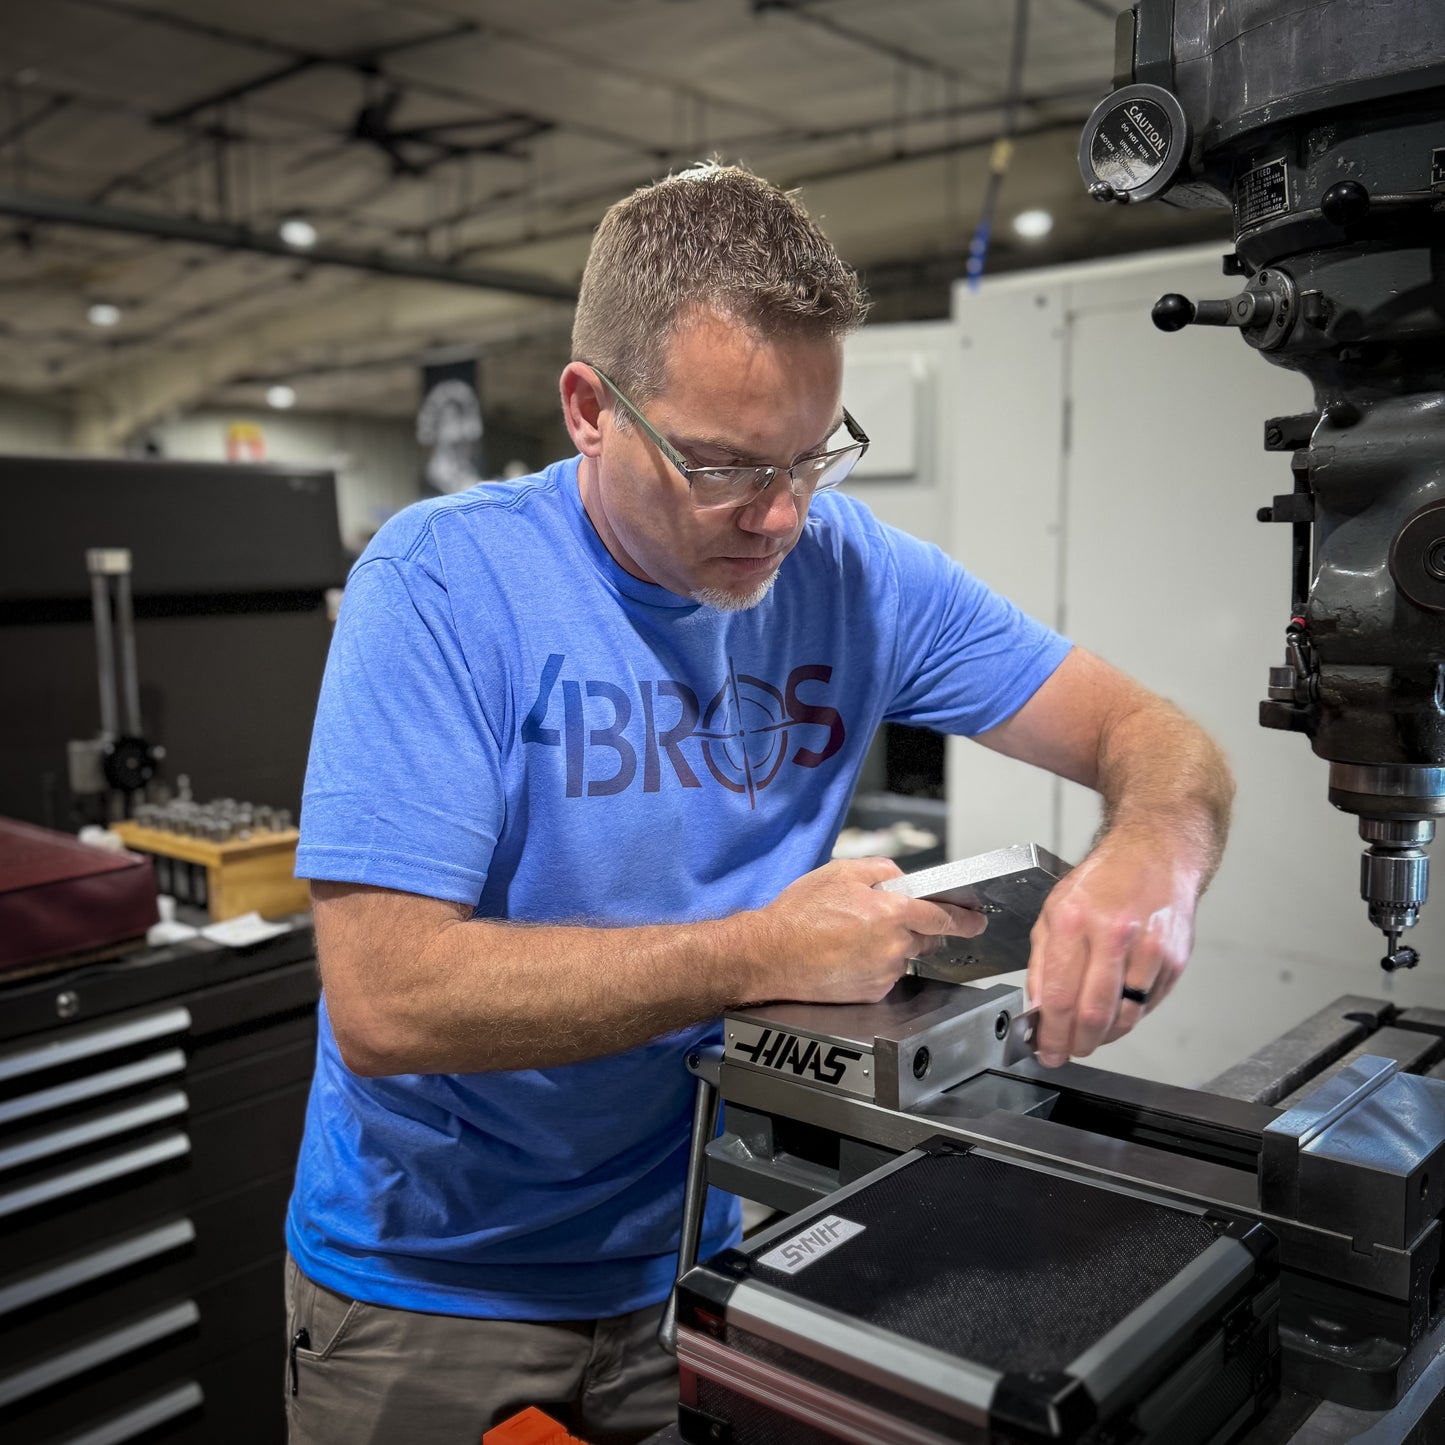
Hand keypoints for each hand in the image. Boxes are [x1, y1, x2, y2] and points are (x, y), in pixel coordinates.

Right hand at [752, 857, 986, 1004]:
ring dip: (891, 947)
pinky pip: (886, 976)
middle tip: (884, 921)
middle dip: (916, 928)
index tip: (976, 921)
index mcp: (892, 912)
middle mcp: (894, 945)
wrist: (771, 954)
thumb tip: (902, 878)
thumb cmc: (800, 913)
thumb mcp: (841, 872)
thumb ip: (881, 870)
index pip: (943, 917)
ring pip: (903, 957)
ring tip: (852, 939)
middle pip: (926, 938)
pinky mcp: (872, 993)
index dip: (964, 919)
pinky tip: (848, 956)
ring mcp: (884, 973)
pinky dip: (875, 966)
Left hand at [1027, 832, 1199, 1067]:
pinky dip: (1129, 1017)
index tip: (1047, 1051)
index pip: (1058, 995)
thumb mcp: (1053, 910)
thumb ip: (1041, 963)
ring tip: (1089, 1037)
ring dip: (1103, 1038)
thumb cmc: (1102, 882)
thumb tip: (1038, 1010)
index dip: (1051, 1033)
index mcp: (1073, 920)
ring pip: (1125, 1017)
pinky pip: (1148, 1006)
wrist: (1155, 856)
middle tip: (1067, 1052)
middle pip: (1093, 1014)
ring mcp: (1149, 948)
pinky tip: (1116, 1012)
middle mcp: (1113, 934)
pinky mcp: (1174, 960)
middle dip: (1076, 1045)